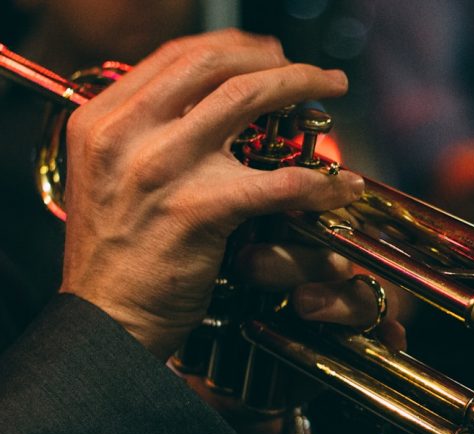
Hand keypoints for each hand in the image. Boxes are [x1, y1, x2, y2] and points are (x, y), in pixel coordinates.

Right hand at [60, 29, 366, 358]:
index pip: (176, 57)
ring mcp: (163, 168)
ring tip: (334, 91)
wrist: (107, 319)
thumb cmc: (116, 256)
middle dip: (275, 59)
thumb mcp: (108, 176)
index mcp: (103, 118)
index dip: (233, 47)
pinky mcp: (199, 209)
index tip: (269, 52)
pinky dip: (319, 182)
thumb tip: (200, 106)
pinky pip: (277, 182)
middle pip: (214, 67)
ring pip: (246, 100)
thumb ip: (145, 136)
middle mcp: (128, 133)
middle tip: (314, 72)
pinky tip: (343, 186)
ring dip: (301, 87)